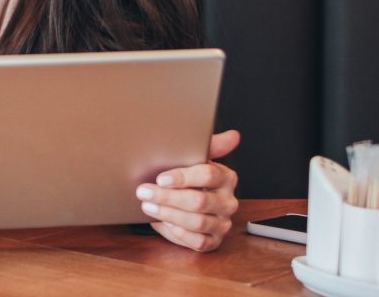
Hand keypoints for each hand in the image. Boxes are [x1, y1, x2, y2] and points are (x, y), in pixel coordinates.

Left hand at [135, 130, 239, 251]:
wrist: (185, 199)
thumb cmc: (189, 176)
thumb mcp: (195, 157)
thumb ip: (210, 144)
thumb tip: (233, 136)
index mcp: (226, 177)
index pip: (208, 175)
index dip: (183, 177)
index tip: (161, 178)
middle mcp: (228, 202)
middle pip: (199, 201)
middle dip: (168, 197)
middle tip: (144, 192)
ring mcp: (222, 223)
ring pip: (197, 222)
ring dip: (168, 214)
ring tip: (148, 206)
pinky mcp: (213, 241)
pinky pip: (197, 241)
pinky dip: (178, 232)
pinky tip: (162, 222)